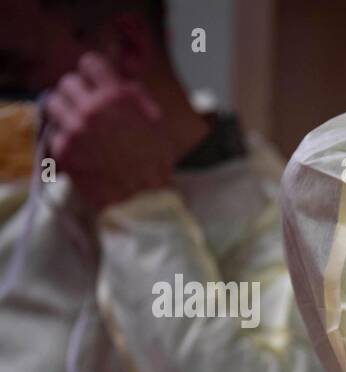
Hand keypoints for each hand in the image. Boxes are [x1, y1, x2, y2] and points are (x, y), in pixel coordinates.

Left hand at [44, 52, 172, 211]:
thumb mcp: (154, 119)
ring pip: (54, 102)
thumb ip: (132, 93)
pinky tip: (82, 148)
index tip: (97, 83)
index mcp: (117, 97)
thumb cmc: (156, 159)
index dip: (94, 73)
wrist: (148, 199)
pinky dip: (66, 138)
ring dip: (65, 110)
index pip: (90, 62)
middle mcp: (93, 109)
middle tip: (88, 107)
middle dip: (79, 93)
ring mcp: (75, 130)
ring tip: (79, 124)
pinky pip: (55, 132)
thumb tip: (118, 71)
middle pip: (68, 82)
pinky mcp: (64, 150)